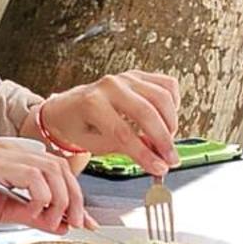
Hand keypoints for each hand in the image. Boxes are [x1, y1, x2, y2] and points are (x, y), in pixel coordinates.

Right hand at [0, 140, 94, 233]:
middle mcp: (11, 151)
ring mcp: (2, 155)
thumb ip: (33, 214)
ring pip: (50, 171)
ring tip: (52, 222)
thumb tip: (60, 224)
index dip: (75, 194)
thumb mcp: (5, 211)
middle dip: (74, 198)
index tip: (83, 220)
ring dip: (59, 200)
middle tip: (74, 223)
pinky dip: (40, 197)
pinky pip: (31, 177)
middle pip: (61, 167)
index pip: (57, 169)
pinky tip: (32, 212)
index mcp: (15, 157)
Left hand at [41, 72, 180, 176]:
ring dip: (171, 123)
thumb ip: (126, 150)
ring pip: (162, 97)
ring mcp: (125, 77)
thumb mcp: (96, 145)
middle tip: (172, 159)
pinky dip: (173, 103)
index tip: (160, 168)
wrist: (69, 107)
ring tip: (166, 142)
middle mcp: (109, 86)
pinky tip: (166, 119)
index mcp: (91, 104)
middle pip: (146, 112)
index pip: (124, 132)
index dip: (145, 153)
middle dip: (164, 140)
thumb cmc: (80, 128)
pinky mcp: (138, 75)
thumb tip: (158, 161)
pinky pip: (167, 85)